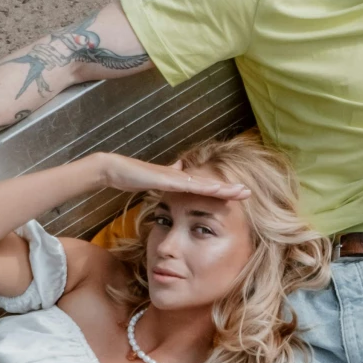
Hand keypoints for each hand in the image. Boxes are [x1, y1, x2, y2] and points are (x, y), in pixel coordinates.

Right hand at [90, 151, 248, 200]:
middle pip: (209, 184)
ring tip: (241, 191)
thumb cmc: (132, 175)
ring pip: (204, 183)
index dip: (221, 190)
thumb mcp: (154, 181)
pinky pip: (189, 184)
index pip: (204, 187)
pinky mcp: (166, 178)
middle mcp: (180, 176)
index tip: (238, 195)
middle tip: (248, 192)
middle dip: (229, 189)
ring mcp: (174, 176)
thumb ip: (167, 176)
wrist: (113, 169)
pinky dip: (204, 187)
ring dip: (223, 188)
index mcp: (178, 180)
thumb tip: (180, 168)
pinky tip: (217, 188)